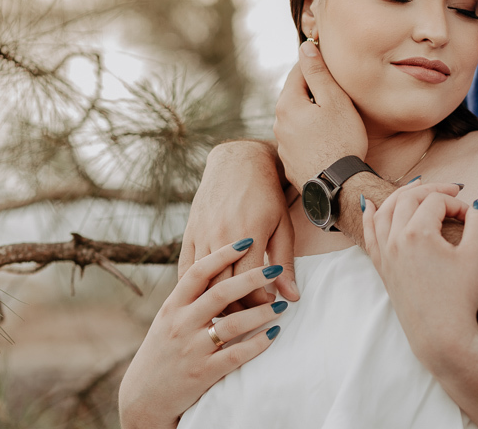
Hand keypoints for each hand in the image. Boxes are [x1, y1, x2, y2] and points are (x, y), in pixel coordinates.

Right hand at [119, 239, 286, 428]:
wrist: (141, 400)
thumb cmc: (161, 353)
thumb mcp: (168, 321)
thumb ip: (191, 298)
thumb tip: (218, 272)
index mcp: (172, 306)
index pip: (198, 272)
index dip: (223, 254)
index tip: (246, 241)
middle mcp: (180, 324)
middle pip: (221, 292)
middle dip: (252, 277)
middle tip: (275, 269)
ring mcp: (191, 349)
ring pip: (233, 323)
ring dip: (262, 311)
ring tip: (281, 304)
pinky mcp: (202, 373)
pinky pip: (236, 354)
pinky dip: (258, 343)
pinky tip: (274, 333)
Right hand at [178, 141, 298, 309]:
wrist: (238, 164)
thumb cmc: (267, 196)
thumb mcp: (283, 227)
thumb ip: (285, 263)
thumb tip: (292, 297)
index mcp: (249, 236)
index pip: (250, 286)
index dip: (260, 303)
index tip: (270, 307)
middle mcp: (221, 237)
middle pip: (224, 289)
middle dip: (239, 308)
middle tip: (252, 313)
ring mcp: (201, 236)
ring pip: (204, 283)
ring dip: (217, 301)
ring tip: (234, 308)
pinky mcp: (188, 234)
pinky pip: (186, 271)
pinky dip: (196, 288)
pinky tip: (209, 296)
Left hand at [274, 41, 367, 187]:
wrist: (338, 186)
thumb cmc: (342, 140)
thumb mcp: (334, 101)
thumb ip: (318, 73)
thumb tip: (304, 47)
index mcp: (287, 104)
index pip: (297, 73)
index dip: (314, 65)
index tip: (328, 63)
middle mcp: (279, 124)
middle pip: (294, 96)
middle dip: (312, 92)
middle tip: (335, 93)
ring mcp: (283, 145)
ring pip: (296, 120)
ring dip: (310, 115)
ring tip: (333, 120)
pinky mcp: (290, 163)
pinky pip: (299, 141)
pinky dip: (310, 136)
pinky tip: (326, 142)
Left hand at [362, 183, 477, 365]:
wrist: (442, 337)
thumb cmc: (461, 298)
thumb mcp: (477, 255)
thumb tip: (474, 207)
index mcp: (417, 233)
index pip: (437, 201)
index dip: (458, 204)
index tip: (472, 218)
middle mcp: (395, 239)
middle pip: (409, 198)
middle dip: (432, 190)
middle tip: (452, 192)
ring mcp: (386, 254)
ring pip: (385, 211)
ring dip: (401, 196)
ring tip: (417, 188)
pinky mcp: (383, 268)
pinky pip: (369, 234)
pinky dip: (369, 216)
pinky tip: (369, 205)